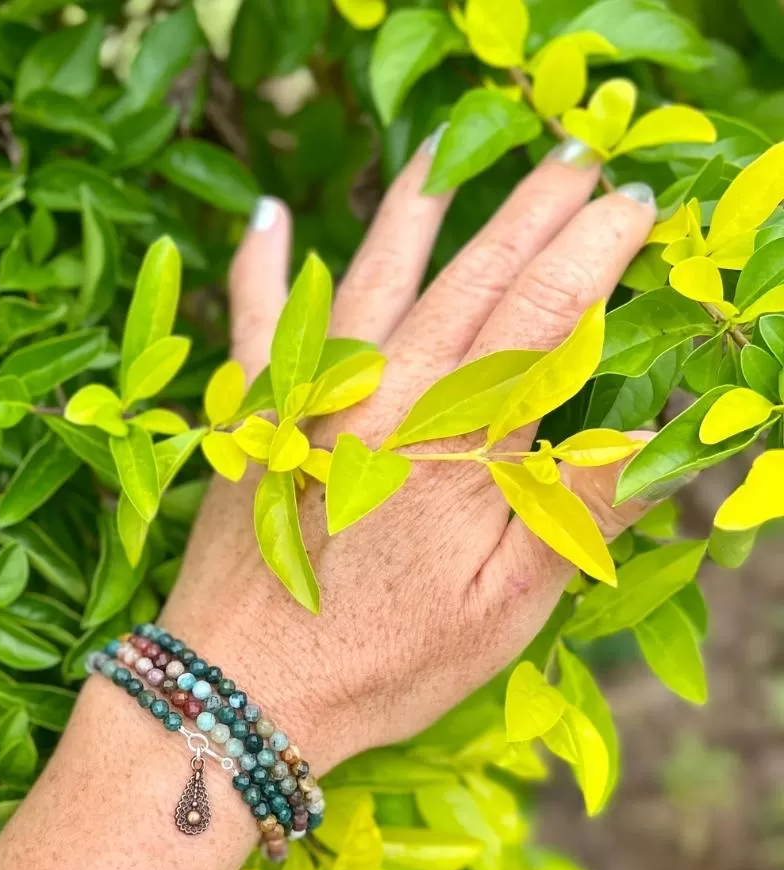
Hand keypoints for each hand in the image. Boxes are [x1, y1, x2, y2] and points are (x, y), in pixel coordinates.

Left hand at [161, 140, 658, 769]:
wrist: (238, 693)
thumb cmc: (378, 665)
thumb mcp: (501, 612)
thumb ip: (573, 513)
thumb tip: (650, 435)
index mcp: (457, 447)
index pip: (542, 317)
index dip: (594, 252)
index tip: (632, 206)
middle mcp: (382, 400)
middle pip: (469, 280)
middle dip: (528, 212)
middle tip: (572, 160)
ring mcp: (309, 402)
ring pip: (371, 279)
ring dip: (414, 211)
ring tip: (443, 156)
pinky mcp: (251, 422)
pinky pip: (253, 322)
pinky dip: (259, 266)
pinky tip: (265, 217)